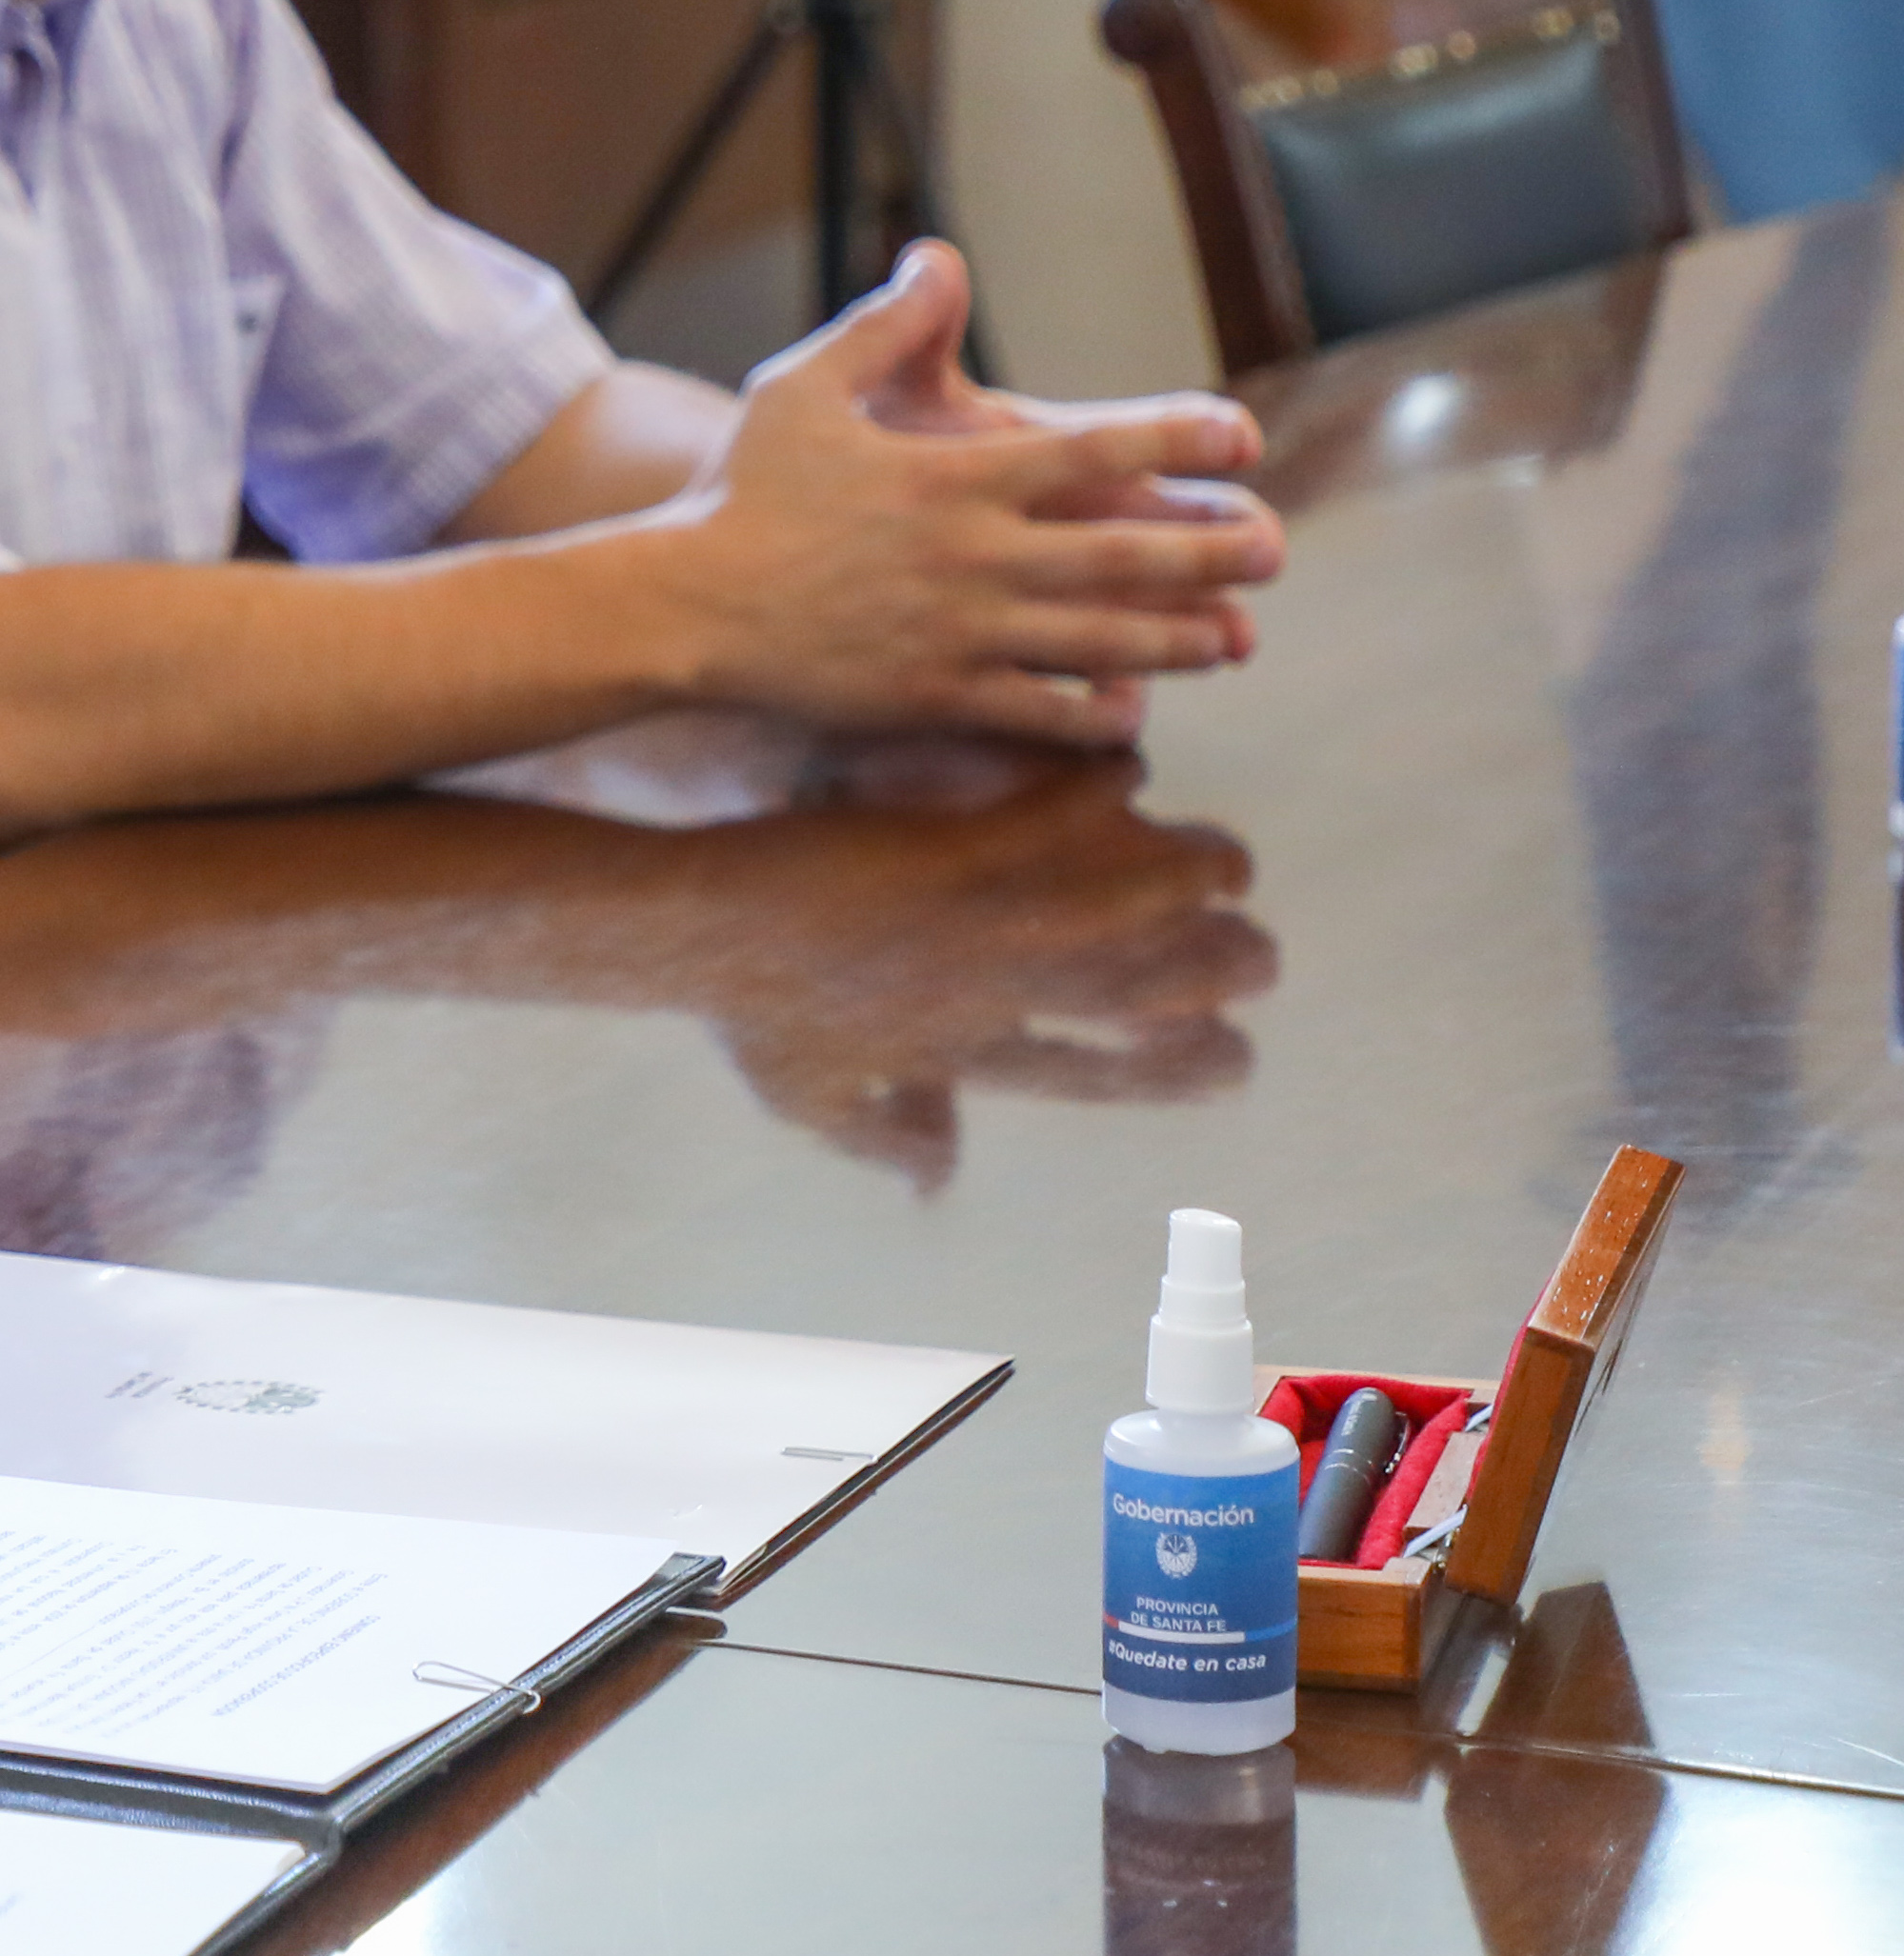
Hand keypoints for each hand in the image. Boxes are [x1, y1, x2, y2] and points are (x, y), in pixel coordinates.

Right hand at [654, 245, 1283, 744]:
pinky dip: (1095, 713)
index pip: (1095, 453)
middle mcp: (973, 556)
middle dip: (1210, 551)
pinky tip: (1134, 709)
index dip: (1179, 441)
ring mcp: (959, 632)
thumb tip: (939, 257)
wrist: (683, 607)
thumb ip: (885, 327)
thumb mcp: (801, 388)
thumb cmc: (741, 492)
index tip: (1241, 439)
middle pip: (1123, 554)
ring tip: (1236, 637)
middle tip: (1272, 549)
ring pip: (1099, 640)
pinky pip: (1037, 710)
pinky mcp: (934, 695)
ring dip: (1179, 638)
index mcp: (954, 477)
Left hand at [688, 755, 1276, 1177]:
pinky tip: (1133, 768)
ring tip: (1230, 866)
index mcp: (974, 1051)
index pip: (1107, 1075)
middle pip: (1152, 991)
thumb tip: (942, 1187)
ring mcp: (984, 914)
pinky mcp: (960, 843)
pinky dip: (1107, 784)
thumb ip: (896, 1140)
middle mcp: (1000, 989)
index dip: (1183, 1071)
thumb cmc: (746, 1011)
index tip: (1237, 1062)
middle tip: (1261, 958)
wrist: (695, 927)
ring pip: (1136, 900)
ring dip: (1194, 877)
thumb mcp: (819, 1102)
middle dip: (1223, 977)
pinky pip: (1064, 810)